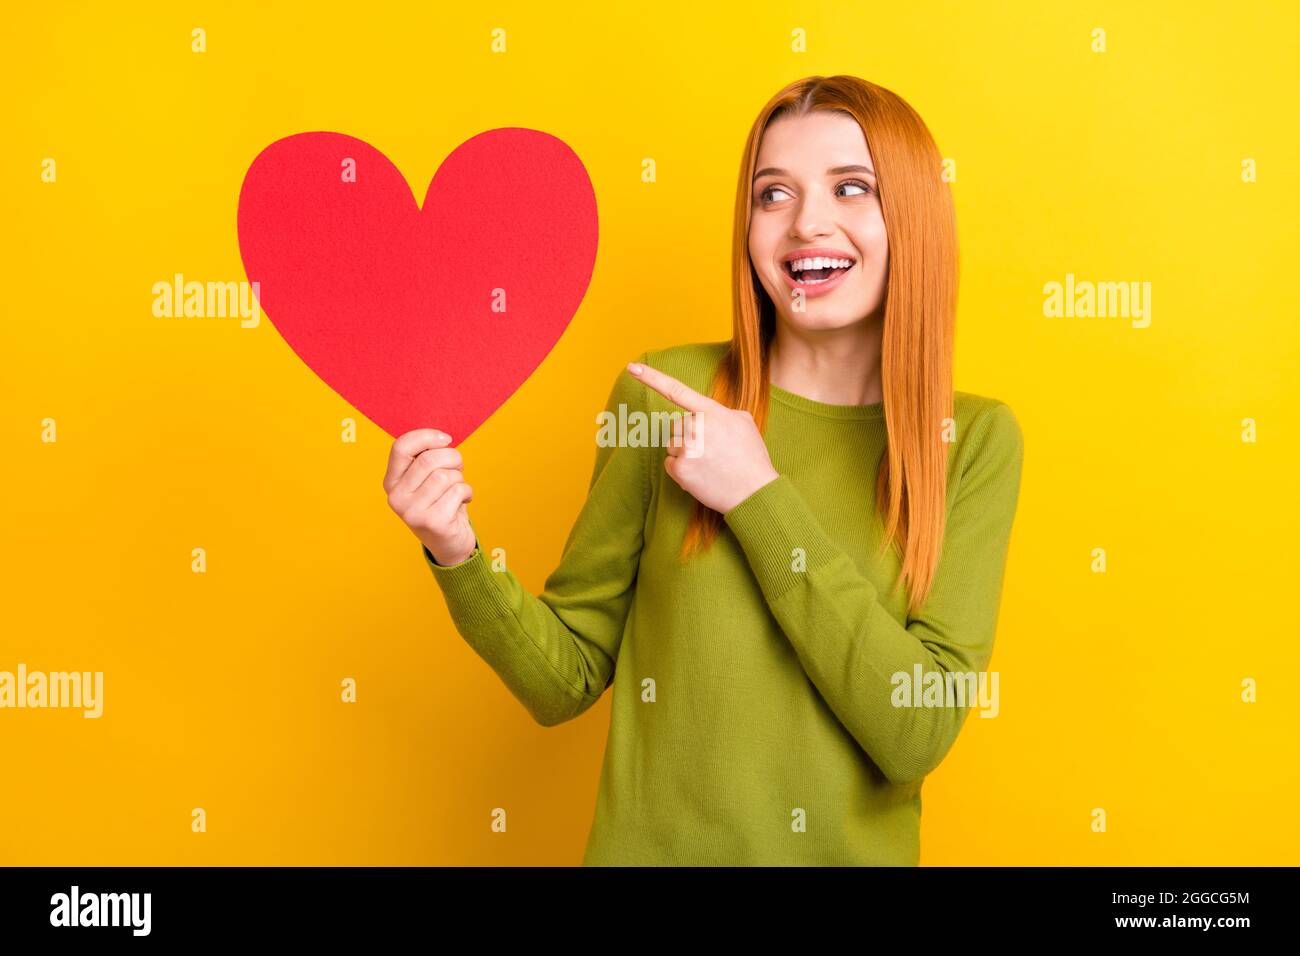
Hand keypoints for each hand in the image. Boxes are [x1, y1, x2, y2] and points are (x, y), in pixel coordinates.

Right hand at [384, 429, 476, 565]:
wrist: (450, 544)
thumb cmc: (441, 503)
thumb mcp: (427, 480)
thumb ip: (427, 459)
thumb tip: (442, 438)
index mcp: (391, 482)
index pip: (401, 447)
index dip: (426, 436)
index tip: (446, 439)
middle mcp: (396, 498)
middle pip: (428, 460)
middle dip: (452, 457)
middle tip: (459, 466)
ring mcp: (412, 512)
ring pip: (445, 476)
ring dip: (460, 478)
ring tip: (458, 489)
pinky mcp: (432, 522)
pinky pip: (457, 491)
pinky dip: (467, 492)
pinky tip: (463, 502)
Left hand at [627, 361, 779, 514]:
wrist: (755, 492)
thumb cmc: (751, 457)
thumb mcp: (743, 422)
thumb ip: (720, 411)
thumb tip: (706, 413)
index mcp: (710, 411)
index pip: (676, 390)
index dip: (651, 377)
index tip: (632, 367)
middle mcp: (695, 426)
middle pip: (675, 426)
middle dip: (687, 436)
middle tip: (710, 450)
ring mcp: (686, 448)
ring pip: (671, 445)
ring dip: (684, 454)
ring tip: (709, 464)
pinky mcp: (680, 469)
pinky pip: (669, 464)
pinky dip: (681, 470)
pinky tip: (701, 475)